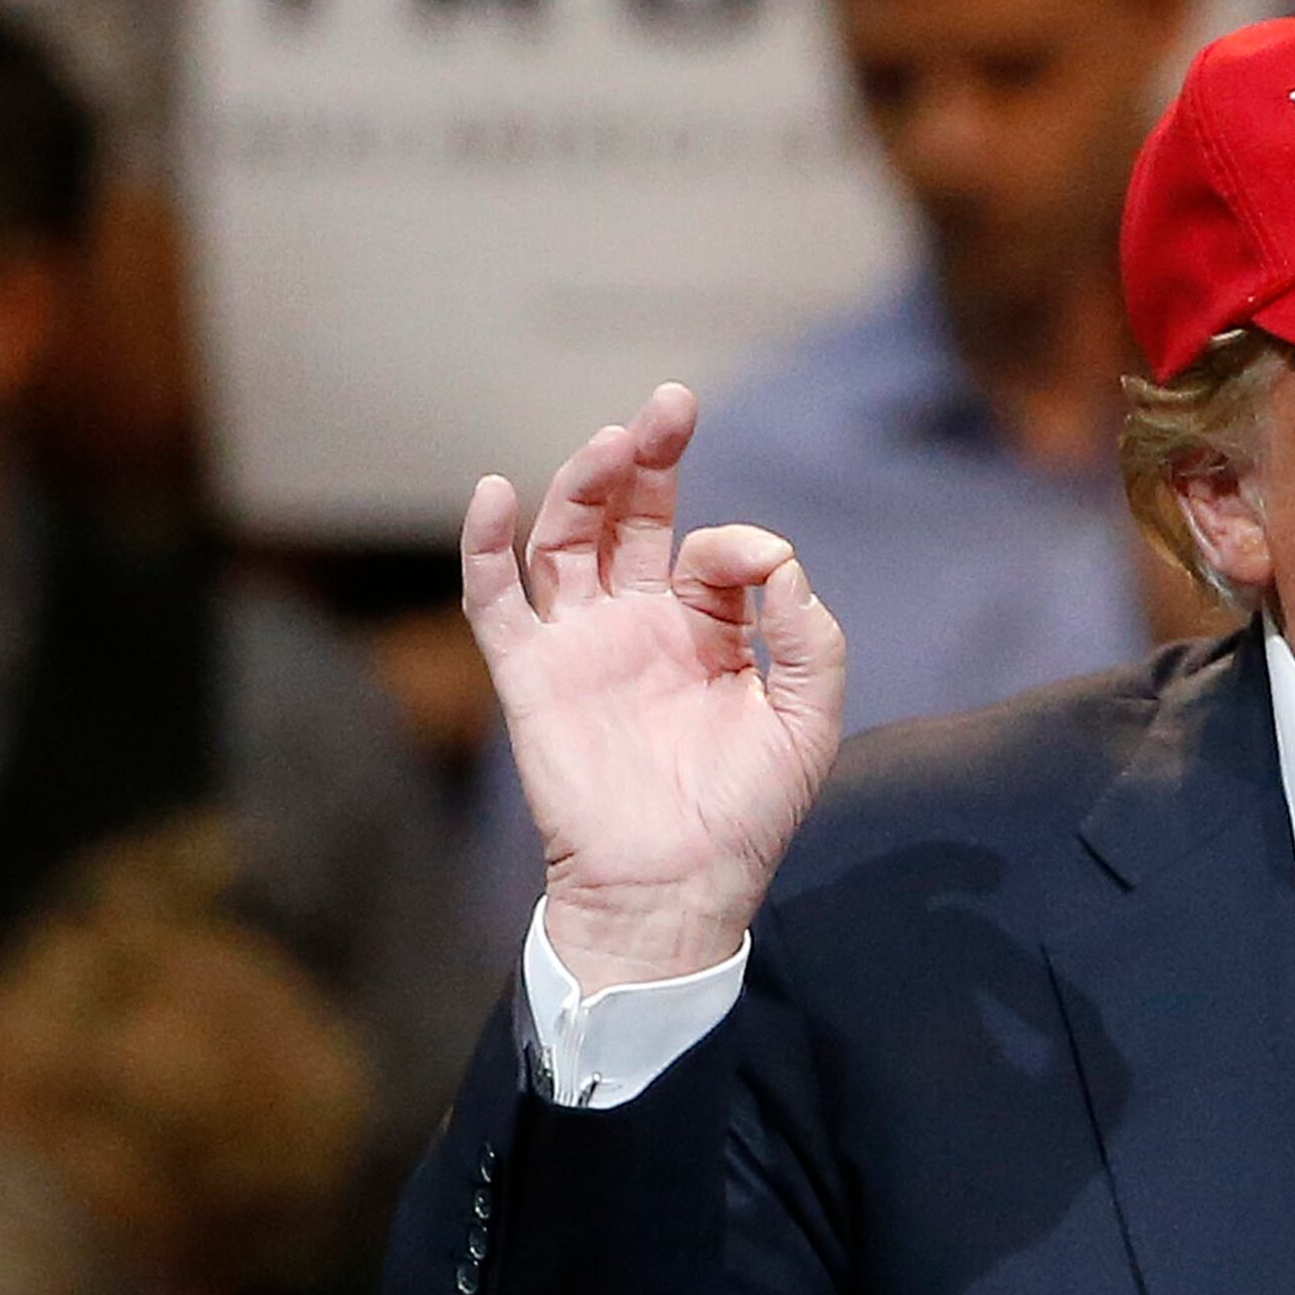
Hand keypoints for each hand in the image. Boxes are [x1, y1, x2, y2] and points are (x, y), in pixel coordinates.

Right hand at [460, 385, 846, 988]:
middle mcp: (638, 623)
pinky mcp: (530, 675)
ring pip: (568, 538)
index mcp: (707, 630)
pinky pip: (495, 600)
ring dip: (583, 482)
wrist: (675, 889)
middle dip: (649, 455)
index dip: (736, 546)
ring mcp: (580, 643)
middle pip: (631, 514)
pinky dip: (486, 545)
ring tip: (612, 442)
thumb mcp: (808, 719)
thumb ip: (809, 635)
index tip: (757, 571)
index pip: (712, 551)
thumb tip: (776, 558)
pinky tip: (493, 494)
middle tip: (670, 404)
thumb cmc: (745, 814)